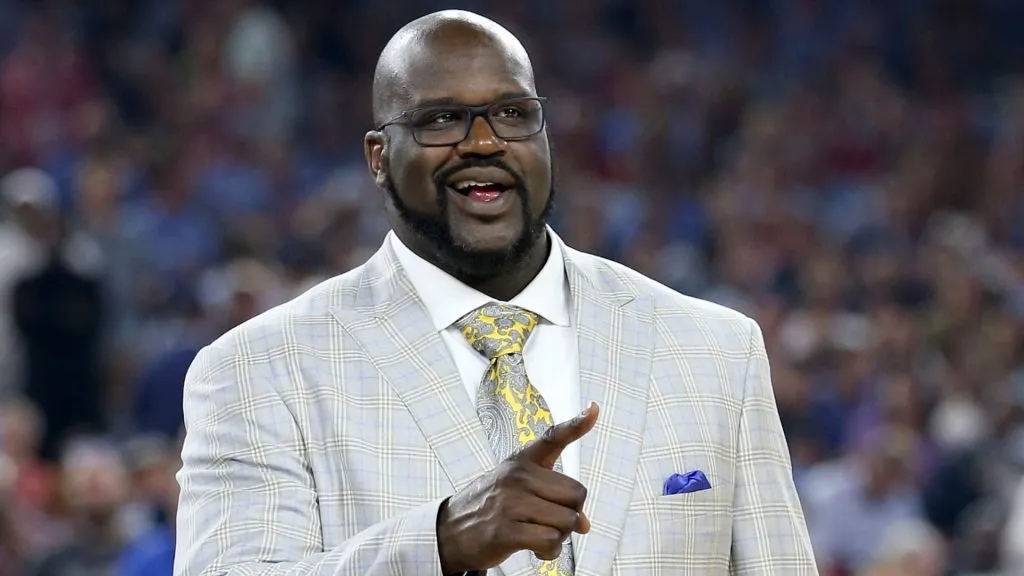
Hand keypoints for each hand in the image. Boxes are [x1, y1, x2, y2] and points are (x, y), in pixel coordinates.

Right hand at [437, 401, 599, 573]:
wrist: (450, 530)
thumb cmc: (492, 506)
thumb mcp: (518, 490)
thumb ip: (554, 499)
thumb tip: (585, 524)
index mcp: (522, 461)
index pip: (553, 437)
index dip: (576, 424)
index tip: (593, 409)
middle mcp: (517, 477)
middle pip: (576, 494)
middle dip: (571, 513)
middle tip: (552, 519)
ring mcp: (510, 503)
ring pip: (567, 521)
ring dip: (560, 536)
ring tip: (541, 534)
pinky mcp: (506, 531)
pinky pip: (550, 541)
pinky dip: (550, 551)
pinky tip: (537, 549)